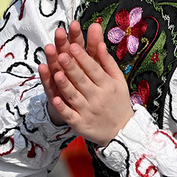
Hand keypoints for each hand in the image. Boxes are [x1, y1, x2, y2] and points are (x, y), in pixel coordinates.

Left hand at [40, 20, 135, 145]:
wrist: (121, 131)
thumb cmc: (118, 101)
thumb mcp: (118, 81)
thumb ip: (108, 62)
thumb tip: (100, 44)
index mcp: (107, 85)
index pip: (93, 69)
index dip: (83, 58)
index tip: (73, 46)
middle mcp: (98, 98)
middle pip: (82, 81)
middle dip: (71, 67)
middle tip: (61, 54)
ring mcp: (88, 112)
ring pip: (74, 96)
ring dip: (65, 85)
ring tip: (56, 73)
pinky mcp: (80, 124)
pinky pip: (70, 115)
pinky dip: (63, 108)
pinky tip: (55, 99)